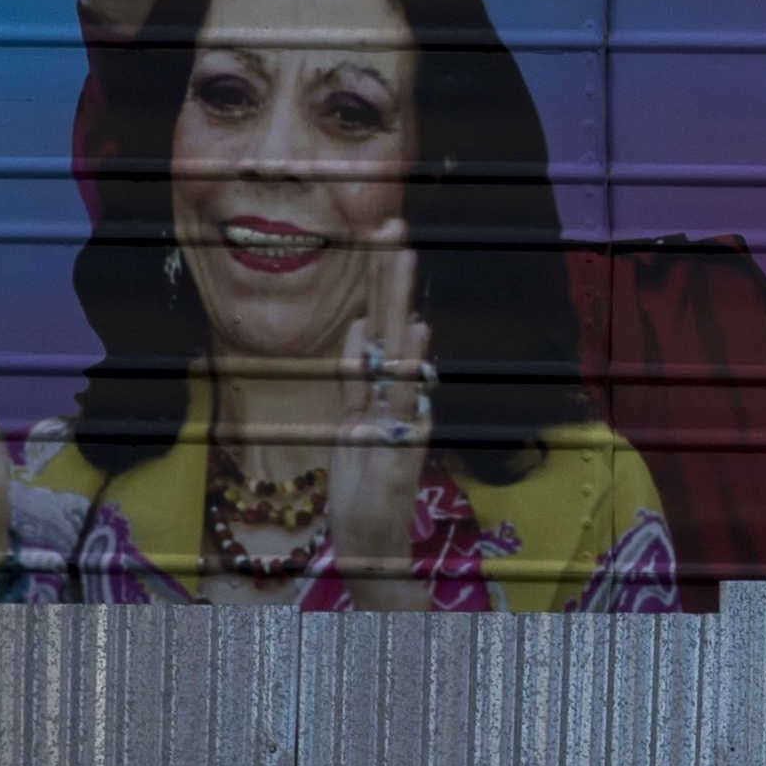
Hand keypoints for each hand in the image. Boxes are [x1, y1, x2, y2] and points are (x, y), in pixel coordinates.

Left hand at [324, 224, 433, 608]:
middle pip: (392, 324)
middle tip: (393, 223)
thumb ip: (354, 380)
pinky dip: (407, 367)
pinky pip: (399, 402)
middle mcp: (396, 397)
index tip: (380, 233)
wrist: (373, 543)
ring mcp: (400, 419)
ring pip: (398, 350)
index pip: (379, 323)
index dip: (379, 280)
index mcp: (381, 389)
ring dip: (401, 301)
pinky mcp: (400, 446)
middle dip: (391, 274)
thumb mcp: (348, 425)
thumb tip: (359, 328)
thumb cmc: (362, 489)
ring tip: (403, 254)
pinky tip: (418, 331)